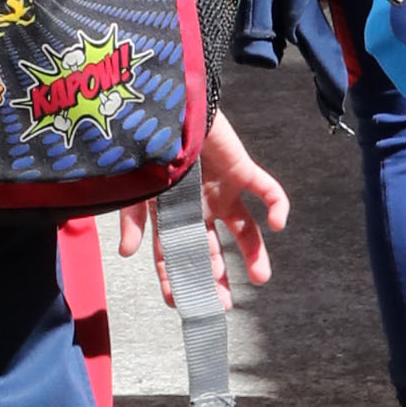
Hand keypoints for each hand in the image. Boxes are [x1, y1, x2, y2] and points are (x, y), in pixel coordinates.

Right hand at [117, 112, 290, 301]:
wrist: (165, 101)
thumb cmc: (145, 142)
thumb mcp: (134, 186)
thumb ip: (132, 219)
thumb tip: (128, 254)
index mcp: (171, 211)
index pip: (174, 254)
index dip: (178, 280)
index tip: (184, 305)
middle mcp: (199, 205)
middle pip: (212, 248)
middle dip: (217, 277)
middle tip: (224, 303)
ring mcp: (222, 188)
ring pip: (244, 228)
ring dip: (253, 253)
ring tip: (260, 278)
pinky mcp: (241, 168)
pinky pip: (266, 189)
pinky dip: (277, 206)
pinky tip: (278, 224)